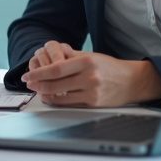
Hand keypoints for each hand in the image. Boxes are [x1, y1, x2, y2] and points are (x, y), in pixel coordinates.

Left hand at [21, 40, 160, 106]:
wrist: (132, 81)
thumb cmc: (108, 67)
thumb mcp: (91, 56)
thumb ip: (70, 57)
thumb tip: (49, 57)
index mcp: (86, 61)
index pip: (56, 68)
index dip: (39, 73)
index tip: (28, 75)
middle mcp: (89, 77)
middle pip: (56, 83)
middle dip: (39, 84)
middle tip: (29, 84)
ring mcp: (92, 92)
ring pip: (61, 95)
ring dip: (46, 94)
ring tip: (38, 91)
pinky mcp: (94, 103)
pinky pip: (71, 104)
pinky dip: (58, 101)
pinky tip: (52, 98)